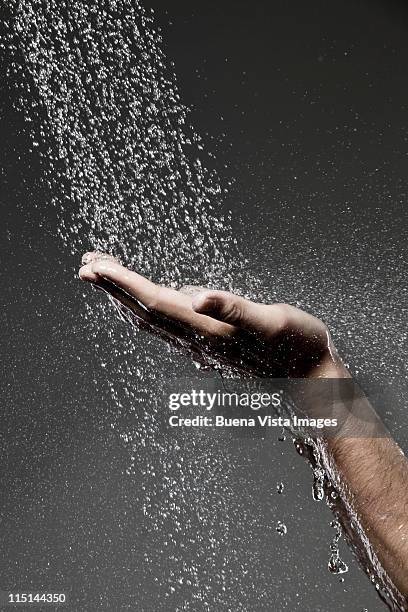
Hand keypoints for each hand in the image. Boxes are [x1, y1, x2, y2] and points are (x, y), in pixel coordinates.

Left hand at [79, 252, 344, 377]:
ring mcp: (201, 343)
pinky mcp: (210, 342)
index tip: (94, 267)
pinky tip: (148, 296)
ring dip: (125, 296)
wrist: (311, 380)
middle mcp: (197, 339)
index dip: (122, 285)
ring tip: (105, 276)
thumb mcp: (270, 323)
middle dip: (114, 288)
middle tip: (86, 264)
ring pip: (153, 318)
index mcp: (206, 330)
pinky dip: (148, 304)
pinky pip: (169, 322)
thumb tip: (198, 297)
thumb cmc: (297, 348)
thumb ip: (233, 310)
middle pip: (144, 312)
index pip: (153, 304)